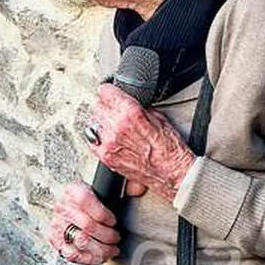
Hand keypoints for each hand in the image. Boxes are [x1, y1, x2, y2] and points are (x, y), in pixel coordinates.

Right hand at [49, 182, 120, 264]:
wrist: (74, 209)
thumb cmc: (93, 202)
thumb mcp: (104, 189)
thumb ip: (122, 186)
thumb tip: (139, 188)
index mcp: (73, 190)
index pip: (86, 201)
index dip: (104, 214)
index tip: (114, 220)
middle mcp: (62, 207)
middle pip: (87, 225)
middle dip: (107, 235)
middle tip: (116, 237)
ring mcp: (57, 224)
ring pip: (81, 242)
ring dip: (101, 249)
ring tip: (111, 249)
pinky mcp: (55, 240)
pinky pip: (72, 254)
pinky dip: (89, 259)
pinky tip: (100, 256)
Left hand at [86, 84, 195, 203]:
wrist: (172, 173)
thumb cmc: (170, 148)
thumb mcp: (158, 117)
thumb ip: (138, 108)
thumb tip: (128, 103)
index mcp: (130, 113)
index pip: (106, 91)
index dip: (109, 91)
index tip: (110, 93)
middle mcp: (116, 127)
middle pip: (97, 106)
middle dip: (106, 106)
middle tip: (114, 110)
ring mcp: (109, 143)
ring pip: (92, 123)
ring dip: (101, 122)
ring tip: (111, 125)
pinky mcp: (106, 157)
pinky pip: (92, 141)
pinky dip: (97, 137)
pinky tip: (107, 138)